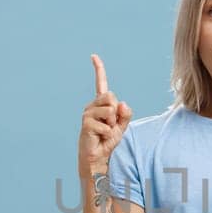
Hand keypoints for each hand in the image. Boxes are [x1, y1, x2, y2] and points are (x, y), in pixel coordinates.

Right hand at [79, 54, 132, 174]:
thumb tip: (122, 104)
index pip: (100, 83)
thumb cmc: (107, 140)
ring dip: (113, 124)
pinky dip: (108, 133)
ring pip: (110, 110)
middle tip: (111, 124)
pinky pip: (107, 125)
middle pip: (111, 96)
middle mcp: (92, 106)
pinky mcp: (86, 124)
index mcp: (101, 104)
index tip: (94, 56)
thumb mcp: (121, 126)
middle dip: (116, 112)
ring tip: (105, 131)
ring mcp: (87, 114)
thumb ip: (125, 114)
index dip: (98, 69)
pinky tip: (100, 137)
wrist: (98, 156)